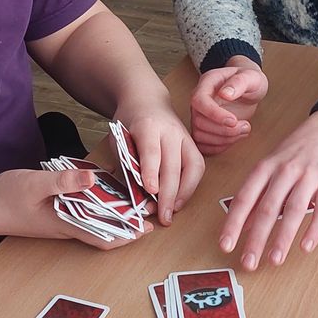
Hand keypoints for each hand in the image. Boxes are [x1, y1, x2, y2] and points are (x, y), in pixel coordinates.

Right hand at [0, 167, 149, 249]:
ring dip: (115, 214)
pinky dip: (97, 206)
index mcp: (66, 223)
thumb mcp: (36, 183)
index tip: (148, 225)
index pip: (104, 237)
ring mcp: (60, 221)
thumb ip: (64, 181)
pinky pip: (82, 213)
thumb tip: (95, 178)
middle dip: (128, 223)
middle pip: (104, 231)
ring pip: (95, 222)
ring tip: (132, 199)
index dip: (128, 234)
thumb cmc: (6, 197)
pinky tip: (102, 191)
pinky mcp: (53, 213)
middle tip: (148, 209)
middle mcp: (66, 226)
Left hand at [115, 100, 204, 225]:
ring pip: (192, 167)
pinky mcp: (193, 143)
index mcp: (147, 125)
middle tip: (163, 217)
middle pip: (173, 164)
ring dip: (184, 193)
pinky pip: (198, 167)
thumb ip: (127, 163)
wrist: (146, 100)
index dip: (151, 171)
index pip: (151, 151)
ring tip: (173, 211)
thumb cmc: (129, 122)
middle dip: (168, 194)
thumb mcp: (119, 139)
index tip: (150, 191)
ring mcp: (184, 136)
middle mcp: (170, 130)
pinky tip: (180, 199)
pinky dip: (191, 186)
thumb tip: (135, 195)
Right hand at [189, 60, 268, 155]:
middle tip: (246, 126)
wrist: (249, 88)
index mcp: (207, 83)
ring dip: (224, 140)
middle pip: (199, 122)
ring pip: (200, 135)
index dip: (214, 114)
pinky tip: (235, 138)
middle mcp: (199, 100)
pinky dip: (219, 147)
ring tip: (244, 131)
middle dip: (224, 130)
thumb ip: (239, 82)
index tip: (234, 120)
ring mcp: (200, 115)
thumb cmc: (249, 79)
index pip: (199, 101)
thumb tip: (225, 94)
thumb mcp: (251, 76)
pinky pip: (203, 145)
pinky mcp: (205, 129)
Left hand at [218, 111, 317, 269]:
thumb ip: (255, 198)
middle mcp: (284, 171)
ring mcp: (308, 177)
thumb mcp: (267, 170)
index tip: (226, 245)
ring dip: (283, 237)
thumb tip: (240, 227)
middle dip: (257, 238)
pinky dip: (314, 229)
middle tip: (249, 263)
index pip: (245, 198)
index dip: (233, 223)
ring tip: (274, 260)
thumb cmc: (290, 156)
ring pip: (294, 209)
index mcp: (264, 168)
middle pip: (268, 208)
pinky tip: (305, 247)